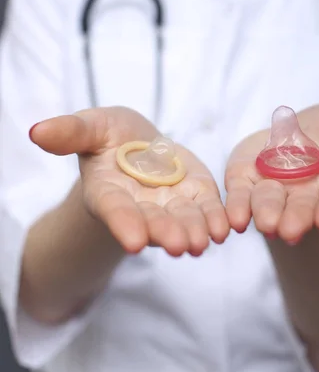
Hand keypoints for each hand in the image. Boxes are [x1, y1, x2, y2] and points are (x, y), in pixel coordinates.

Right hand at [30, 107, 228, 255]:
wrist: (139, 142)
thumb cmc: (109, 135)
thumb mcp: (91, 126)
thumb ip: (71, 132)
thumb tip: (37, 132)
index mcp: (108, 192)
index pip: (114, 210)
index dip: (123, 224)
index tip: (133, 241)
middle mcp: (139, 206)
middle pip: (152, 223)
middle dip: (165, 233)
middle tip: (180, 245)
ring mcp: (170, 204)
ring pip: (182, 221)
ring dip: (194, 232)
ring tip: (204, 242)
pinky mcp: (196, 195)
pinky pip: (207, 210)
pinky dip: (216, 220)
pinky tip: (226, 228)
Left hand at [225, 105, 318, 243]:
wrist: (295, 129)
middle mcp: (305, 194)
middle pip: (302, 208)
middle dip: (297, 218)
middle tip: (290, 230)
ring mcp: (273, 189)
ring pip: (269, 204)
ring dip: (267, 215)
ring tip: (266, 224)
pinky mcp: (244, 181)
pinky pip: (240, 195)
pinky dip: (237, 207)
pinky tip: (236, 219)